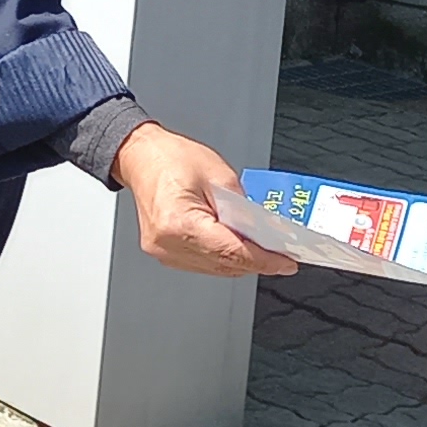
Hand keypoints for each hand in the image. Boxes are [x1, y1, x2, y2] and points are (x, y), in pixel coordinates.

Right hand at [115, 120, 294, 276]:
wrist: (142, 157)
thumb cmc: (171, 159)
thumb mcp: (220, 175)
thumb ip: (243, 208)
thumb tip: (264, 232)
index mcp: (179, 223)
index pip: (231, 252)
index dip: (263, 260)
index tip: (285, 263)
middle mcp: (168, 244)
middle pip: (224, 264)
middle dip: (256, 261)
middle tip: (281, 256)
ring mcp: (164, 252)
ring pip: (216, 268)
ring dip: (241, 262)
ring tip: (263, 250)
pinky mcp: (165, 253)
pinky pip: (203, 263)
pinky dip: (223, 258)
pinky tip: (238, 247)